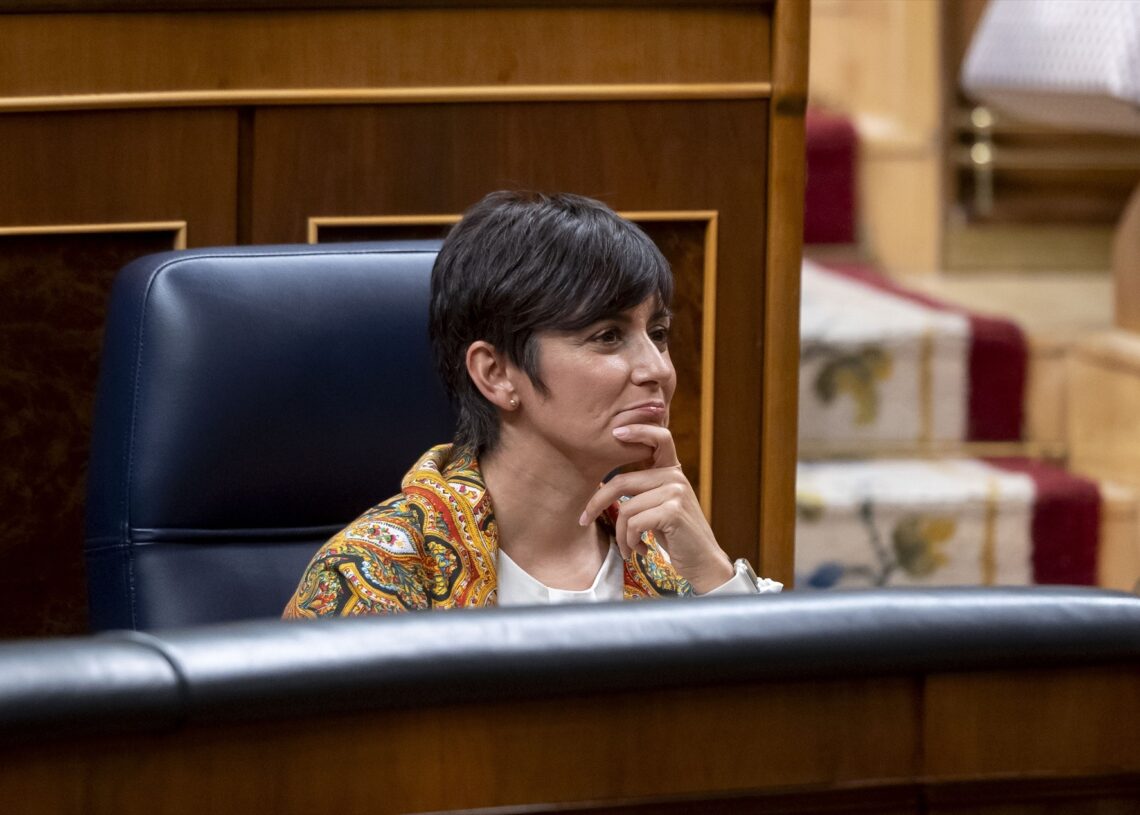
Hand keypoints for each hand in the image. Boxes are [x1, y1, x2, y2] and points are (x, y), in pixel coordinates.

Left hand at [580, 423, 733, 592]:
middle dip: (597, 503)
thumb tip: (605, 486)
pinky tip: (641, 550)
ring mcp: (676, 491)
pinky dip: (630, 542)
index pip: (660, 438)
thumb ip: (645, 490)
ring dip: (622, 535)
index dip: (638, 430)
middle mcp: (675, 476)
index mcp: (673, 471)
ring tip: (629, 547)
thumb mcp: (662, 506)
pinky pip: (634, 524)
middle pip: (622, 482)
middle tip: (583, 519)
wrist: (703, 562)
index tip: (615, 432)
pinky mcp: (673, 511)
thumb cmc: (677, 536)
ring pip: (626, 509)